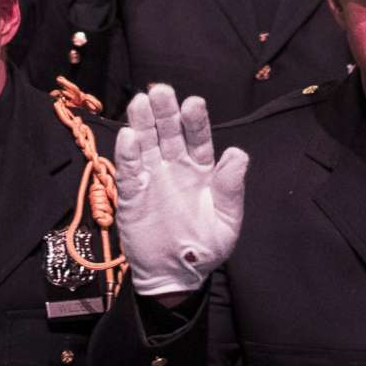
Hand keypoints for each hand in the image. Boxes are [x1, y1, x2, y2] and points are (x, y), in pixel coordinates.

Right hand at [114, 84, 249, 295]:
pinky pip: (129, 172)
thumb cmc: (205, 247)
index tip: (193, 103)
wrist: (176, 275)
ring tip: (140, 102)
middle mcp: (175, 166)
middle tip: (160, 91)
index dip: (195, 121)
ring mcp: (152, 178)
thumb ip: (230, 189)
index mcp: (202, 169)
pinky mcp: (132, 195)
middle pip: (169, 132)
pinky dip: (127, 155)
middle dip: (165, 112)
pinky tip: (128, 137)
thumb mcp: (226, 222)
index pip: (198, 138)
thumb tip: (237, 154)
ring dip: (142, 123)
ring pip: (146, 144)